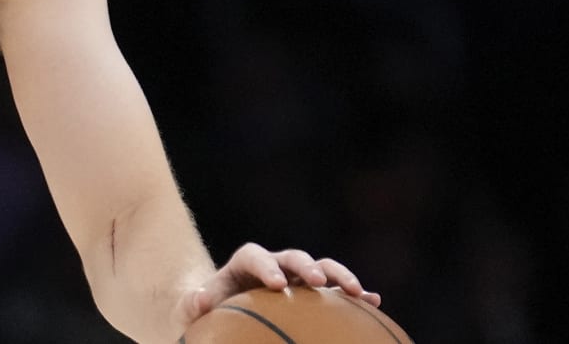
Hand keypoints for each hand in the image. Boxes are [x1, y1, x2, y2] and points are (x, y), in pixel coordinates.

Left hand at [178, 243, 380, 327]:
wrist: (225, 312)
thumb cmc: (209, 311)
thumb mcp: (193, 309)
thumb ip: (194, 303)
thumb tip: (201, 300)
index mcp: (244, 264)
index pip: (254, 256)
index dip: (266, 266)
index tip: (276, 284)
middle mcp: (274, 265)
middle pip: (292, 256)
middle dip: (306, 266)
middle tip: (316, 282)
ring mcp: (296, 277)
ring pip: (321, 267)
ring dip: (339, 276)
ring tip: (357, 291)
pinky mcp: (313, 293)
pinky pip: (336, 289)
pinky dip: (354, 293)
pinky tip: (375, 303)